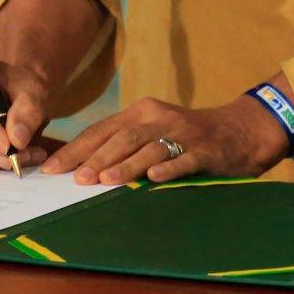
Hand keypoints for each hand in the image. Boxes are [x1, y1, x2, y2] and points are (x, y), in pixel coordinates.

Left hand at [40, 93, 289, 185]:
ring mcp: (184, 133)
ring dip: (127, 165)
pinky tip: (155, 179)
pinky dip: (169, 169)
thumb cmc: (188, 136)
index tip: (52, 169)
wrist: (241, 129)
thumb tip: (81, 168)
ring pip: (150, 148)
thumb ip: (123, 145)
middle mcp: (160, 118)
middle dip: (96, 159)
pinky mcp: (206, 149)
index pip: (102, 130)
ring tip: (105, 181)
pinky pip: (185, 159)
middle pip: (122, 138)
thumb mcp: (154, 132)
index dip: (76, 149)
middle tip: (75, 179)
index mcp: (142, 113)